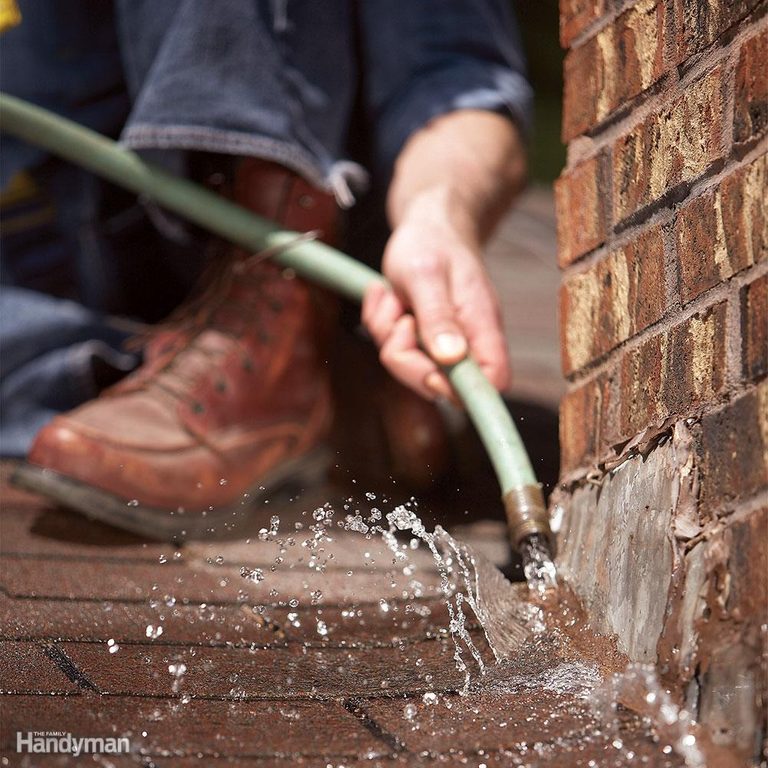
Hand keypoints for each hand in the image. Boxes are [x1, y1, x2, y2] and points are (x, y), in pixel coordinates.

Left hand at [362, 188, 510, 400]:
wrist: (426, 224)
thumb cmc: (431, 243)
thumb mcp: (426, 276)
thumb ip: (438, 317)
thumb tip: (451, 358)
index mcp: (482, 328)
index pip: (494, 382)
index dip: (461, 390)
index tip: (430, 370)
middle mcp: (467, 342)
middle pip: (440, 385)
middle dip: (405, 357)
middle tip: (401, 319)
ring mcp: (443, 343)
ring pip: (410, 367)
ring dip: (388, 333)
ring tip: (393, 298)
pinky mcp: (422, 339)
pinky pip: (393, 350)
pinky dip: (382, 324)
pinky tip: (388, 296)